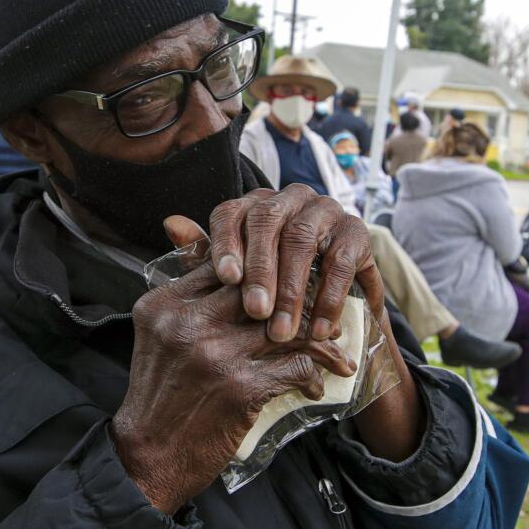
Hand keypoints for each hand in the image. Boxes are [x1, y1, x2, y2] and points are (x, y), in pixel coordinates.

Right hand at [112, 232, 356, 514]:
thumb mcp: (157, 338)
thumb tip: (229, 272)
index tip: (288, 282)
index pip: (224, 264)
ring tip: (334, 348)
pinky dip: (312, 376)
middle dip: (299, 297)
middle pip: (260, 289)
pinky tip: (314, 386)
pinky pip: (296, 367)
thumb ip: (186, 303)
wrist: (147, 457)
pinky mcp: (240, 387)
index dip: (264, 270)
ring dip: (318, 340)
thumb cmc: (159, 397)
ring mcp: (215, 353)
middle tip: (323, 311)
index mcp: (164, 304)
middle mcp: (188, 322)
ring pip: (286, 328)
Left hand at [207, 183, 382, 343]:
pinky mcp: (357, 231)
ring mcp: (325, 210)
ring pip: (302, 239)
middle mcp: (289, 198)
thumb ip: (205, 255)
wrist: (329, 306)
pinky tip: (319, 329)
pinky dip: (329, 298)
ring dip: (291, 289)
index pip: (232, 212)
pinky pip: (340, 261)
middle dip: (260, 269)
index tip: (226, 278)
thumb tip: (171, 225)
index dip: (226, 243)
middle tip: (254, 312)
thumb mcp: (238, 276)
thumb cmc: (273, 288)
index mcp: (254, 204)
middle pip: (267, 221)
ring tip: (281, 330)